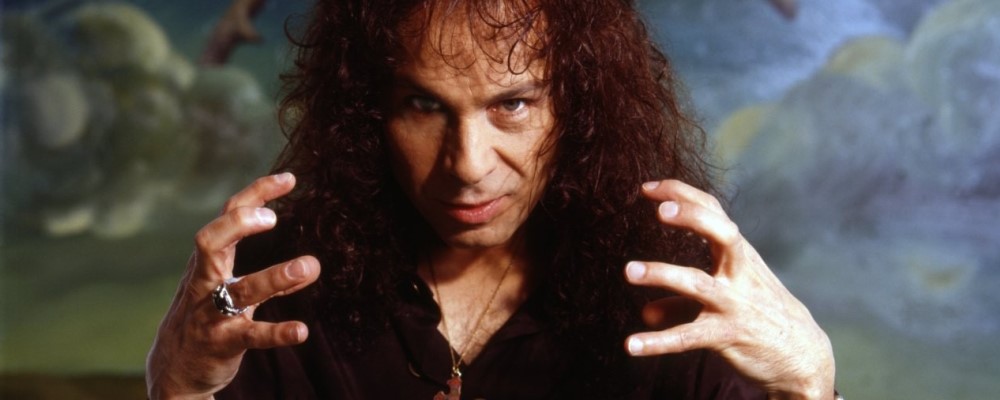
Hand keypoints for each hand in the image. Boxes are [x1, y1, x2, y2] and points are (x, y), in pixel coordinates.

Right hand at [146, 173, 320, 398]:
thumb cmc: (206, 320)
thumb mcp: (230, 293)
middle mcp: (205, 282)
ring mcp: (211, 313)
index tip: (288, 179)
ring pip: (237, 289)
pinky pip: (250, 335)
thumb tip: (311, 267)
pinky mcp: (222, 343)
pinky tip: (301, 331)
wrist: (173, 370)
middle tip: (273, 218)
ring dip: (274, 276)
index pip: (227, 217)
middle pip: (210, 242)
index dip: (255, 195)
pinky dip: (277, 333)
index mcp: (208, 263)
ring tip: (310, 266)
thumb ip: (270, 281)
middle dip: (238, 225)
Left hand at [624, 180, 834, 399]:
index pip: (713, 212)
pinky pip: (688, 336)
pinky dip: (658, 342)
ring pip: (698, 283)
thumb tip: (646, 313)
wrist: (802, 356)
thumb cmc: (761, 316)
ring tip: (630, 271)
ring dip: (663, 274)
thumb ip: (682, 303)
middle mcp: (738, 273)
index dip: (681, 195)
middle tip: (661, 212)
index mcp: (739, 255)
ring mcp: (733, 303)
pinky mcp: (727, 334)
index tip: (647, 188)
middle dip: (694, 218)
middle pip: (723, 234)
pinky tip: (632, 345)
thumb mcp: (727, 298)